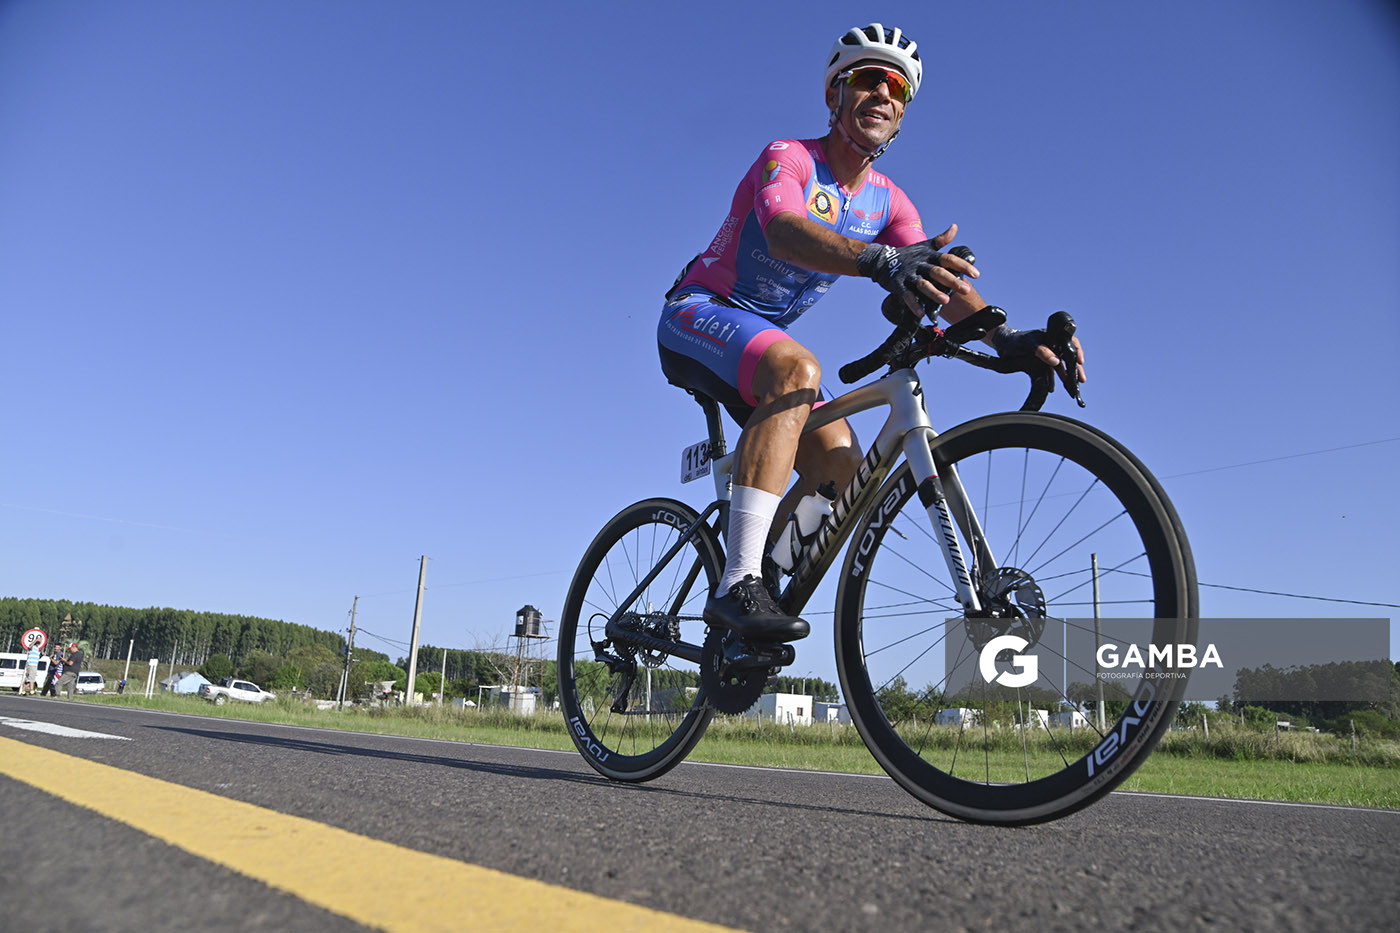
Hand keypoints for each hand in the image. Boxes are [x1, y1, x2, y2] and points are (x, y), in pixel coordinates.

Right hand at [858, 224, 977, 315]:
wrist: (880, 260)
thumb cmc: (907, 254)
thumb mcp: (924, 245)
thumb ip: (941, 239)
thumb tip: (954, 227)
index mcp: (929, 255)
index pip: (948, 259)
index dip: (962, 266)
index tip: (976, 274)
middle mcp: (920, 264)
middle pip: (938, 272)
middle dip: (952, 281)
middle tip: (966, 289)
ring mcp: (909, 275)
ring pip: (923, 284)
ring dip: (934, 293)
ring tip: (946, 300)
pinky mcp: (898, 285)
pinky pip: (907, 296)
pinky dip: (914, 304)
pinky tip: (922, 313)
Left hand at [991, 325, 1087, 387]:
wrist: (1002, 345)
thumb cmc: (1016, 340)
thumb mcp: (1030, 344)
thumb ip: (1042, 351)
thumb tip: (1056, 361)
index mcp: (1052, 337)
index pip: (1070, 341)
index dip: (1077, 351)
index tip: (1080, 362)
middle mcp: (1051, 345)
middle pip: (1068, 356)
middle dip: (1075, 368)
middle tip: (1081, 379)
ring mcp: (1046, 354)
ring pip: (1059, 366)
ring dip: (1065, 376)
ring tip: (1071, 386)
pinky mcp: (1039, 363)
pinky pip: (1048, 372)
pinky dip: (1051, 380)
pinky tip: (1052, 388)